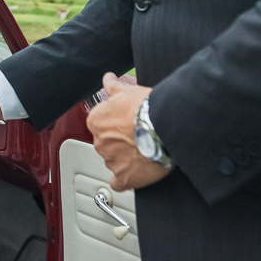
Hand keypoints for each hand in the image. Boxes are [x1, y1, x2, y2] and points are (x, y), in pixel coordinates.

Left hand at [86, 73, 171, 190]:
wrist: (163, 127)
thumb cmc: (146, 108)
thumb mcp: (128, 91)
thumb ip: (114, 87)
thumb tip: (108, 78)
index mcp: (97, 121)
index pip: (101, 124)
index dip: (116, 123)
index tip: (127, 122)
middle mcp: (99, 142)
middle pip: (107, 143)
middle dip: (120, 141)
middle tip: (139, 136)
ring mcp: (111, 161)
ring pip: (115, 161)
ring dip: (126, 158)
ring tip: (145, 151)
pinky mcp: (125, 178)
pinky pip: (119, 182)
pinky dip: (125, 180)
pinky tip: (133, 176)